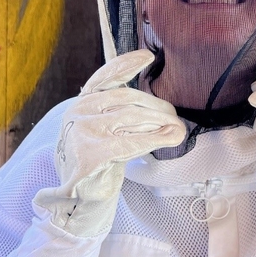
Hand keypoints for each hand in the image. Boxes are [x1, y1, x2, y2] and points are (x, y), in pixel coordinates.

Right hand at [35, 50, 185, 235]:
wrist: (78, 199)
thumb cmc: (97, 162)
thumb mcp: (106, 131)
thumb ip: (122, 113)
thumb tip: (161, 108)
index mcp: (84, 102)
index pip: (106, 76)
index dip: (127, 64)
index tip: (148, 56)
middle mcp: (79, 111)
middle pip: (127, 99)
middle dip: (156, 106)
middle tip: (175, 117)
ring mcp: (82, 131)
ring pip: (131, 117)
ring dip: (160, 122)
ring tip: (177, 128)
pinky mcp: (90, 152)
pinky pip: (130, 142)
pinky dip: (154, 139)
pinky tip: (170, 138)